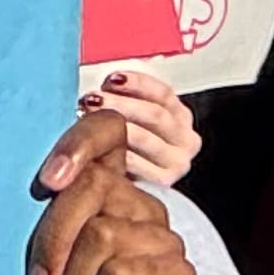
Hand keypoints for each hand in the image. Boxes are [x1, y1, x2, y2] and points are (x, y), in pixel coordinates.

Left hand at [20, 109, 196, 274]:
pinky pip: (124, 272)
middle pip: (93, 184)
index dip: (78, 141)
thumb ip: (30, 232)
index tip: (43, 181)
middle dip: (50, 241)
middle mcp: (136, 211)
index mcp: (100, 199)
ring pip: (103, 234)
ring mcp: (161, 242)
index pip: (105, 135)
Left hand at [86, 70, 201, 190]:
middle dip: (120, 104)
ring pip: (146, 137)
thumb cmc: (129, 149)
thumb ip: (126, 101)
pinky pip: (138, 162)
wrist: (133, 195)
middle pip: (155, 115)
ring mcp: (178, 161)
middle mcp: (186, 139)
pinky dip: (117, 153)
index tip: (112, 79)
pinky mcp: (165, 181)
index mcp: (181, 117)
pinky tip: (98, 147)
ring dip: (115, 126)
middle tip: (92, 99)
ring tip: (88, 118)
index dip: (137, 83)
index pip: (164, 94)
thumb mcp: (135, 120)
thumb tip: (102, 86)